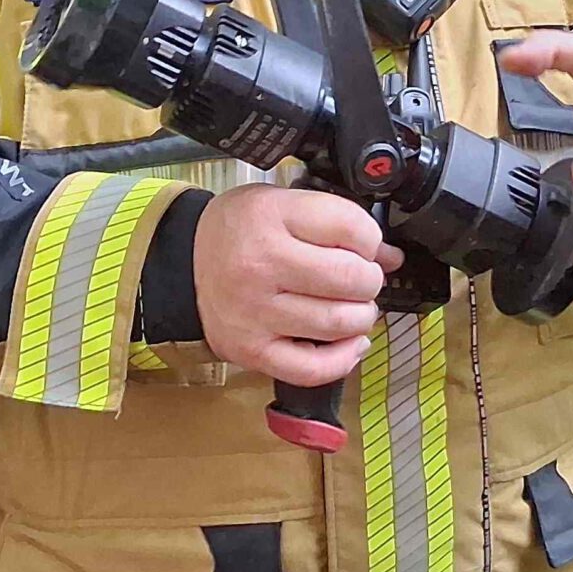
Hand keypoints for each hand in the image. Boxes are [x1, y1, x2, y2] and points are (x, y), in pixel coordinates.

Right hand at [192, 185, 401, 384]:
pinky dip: (345, 358)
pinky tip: (352, 342)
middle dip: (370, 279)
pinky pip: (313, 368)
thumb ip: (337, 222)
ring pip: (339, 323)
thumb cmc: (241, 231)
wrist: (183, 263)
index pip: (351, 227)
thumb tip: (389, 256)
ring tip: (354, 306)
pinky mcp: (252, 351)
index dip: (371, 239)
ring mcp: (255, 313)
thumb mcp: (283, 204)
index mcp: (270, 218)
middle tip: (361, 279)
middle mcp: (260, 266)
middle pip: (350, 278)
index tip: (364, 246)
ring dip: (362, 316)